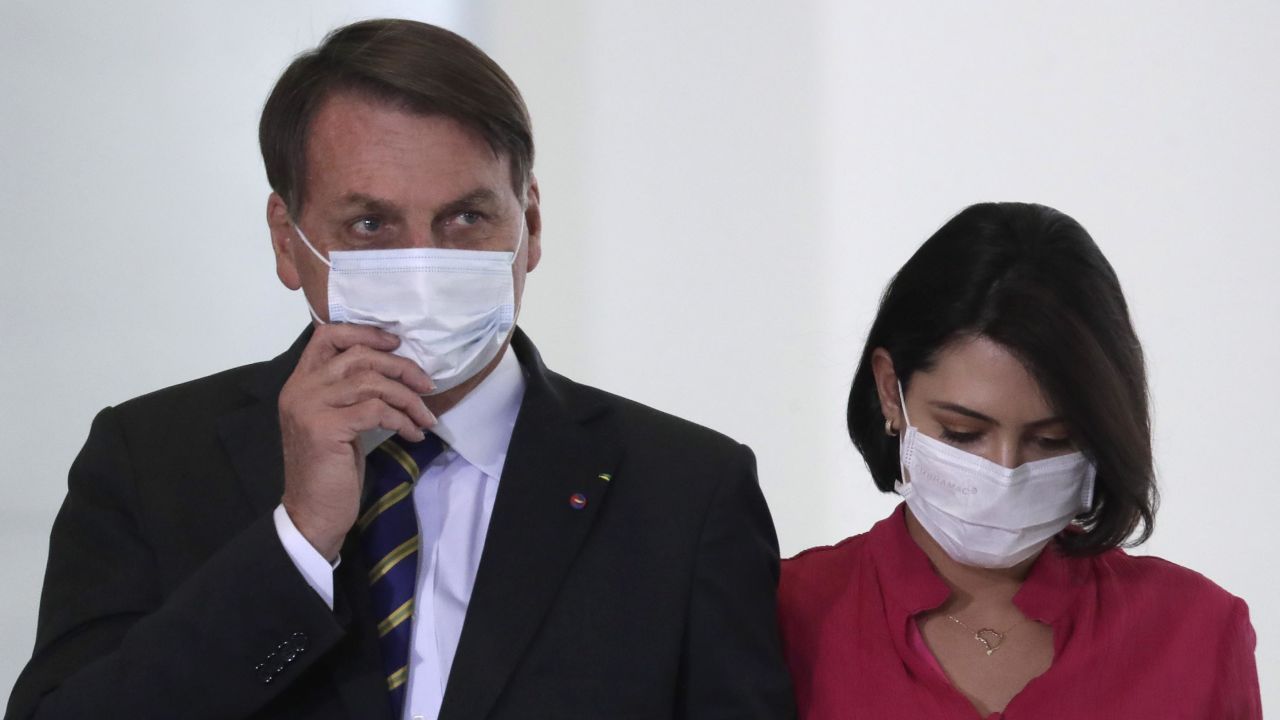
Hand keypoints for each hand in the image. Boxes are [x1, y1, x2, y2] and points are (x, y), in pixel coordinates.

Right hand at [279, 325, 435, 560]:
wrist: (312, 513)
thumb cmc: (330, 468)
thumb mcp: (337, 421)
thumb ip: (350, 391)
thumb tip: (394, 367)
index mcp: (301, 382)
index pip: (327, 336)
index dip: (365, 332)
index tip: (396, 344)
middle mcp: (301, 389)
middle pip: (359, 356)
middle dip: (400, 367)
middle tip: (427, 384)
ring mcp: (310, 407)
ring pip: (371, 382)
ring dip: (407, 397)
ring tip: (425, 416)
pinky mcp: (325, 428)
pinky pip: (376, 410)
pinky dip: (402, 419)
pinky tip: (413, 434)